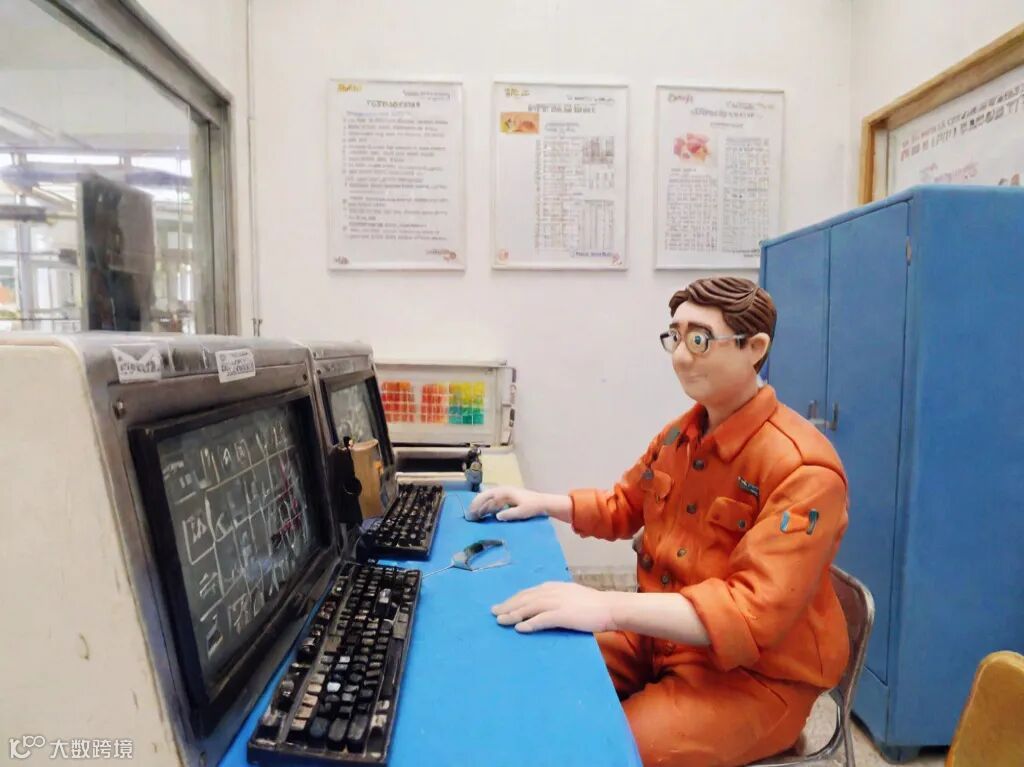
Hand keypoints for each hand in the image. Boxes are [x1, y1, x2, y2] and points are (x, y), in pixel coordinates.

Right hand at [466, 486, 557, 521]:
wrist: (543, 504)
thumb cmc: (534, 506)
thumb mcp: (522, 511)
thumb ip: (510, 514)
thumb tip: (497, 516)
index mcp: (505, 492)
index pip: (487, 496)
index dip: (478, 503)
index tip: (472, 512)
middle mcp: (502, 492)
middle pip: (485, 497)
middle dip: (476, 506)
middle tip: (469, 516)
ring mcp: (504, 497)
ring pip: (488, 501)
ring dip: (481, 508)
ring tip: (474, 518)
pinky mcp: (506, 502)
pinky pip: (493, 505)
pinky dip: (487, 510)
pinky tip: (483, 517)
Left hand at [491, 581, 616, 633]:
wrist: (610, 607)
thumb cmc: (593, 604)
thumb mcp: (571, 596)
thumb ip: (556, 598)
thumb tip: (544, 606)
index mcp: (554, 586)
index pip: (528, 592)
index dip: (514, 599)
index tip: (502, 605)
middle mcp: (552, 592)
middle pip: (525, 598)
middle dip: (508, 605)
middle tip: (494, 613)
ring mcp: (557, 602)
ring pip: (529, 607)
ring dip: (513, 614)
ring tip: (500, 621)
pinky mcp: (563, 615)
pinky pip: (542, 619)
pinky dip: (529, 623)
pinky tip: (519, 628)